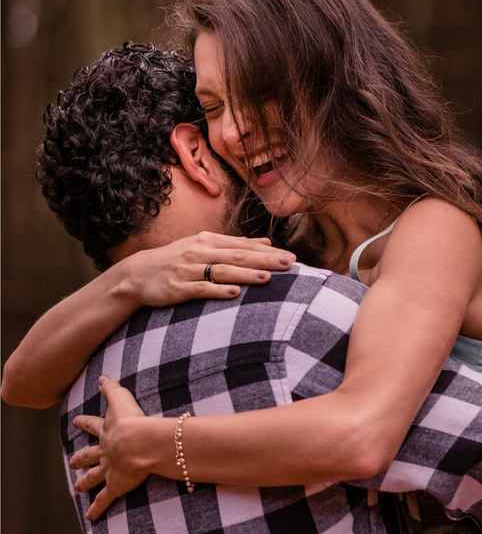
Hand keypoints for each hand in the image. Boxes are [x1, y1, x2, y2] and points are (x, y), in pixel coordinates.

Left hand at [69, 376, 155, 519]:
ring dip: (85, 482)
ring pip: (93, 477)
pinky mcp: (116, 485)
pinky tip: (91, 517)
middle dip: (79, 458)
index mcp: (108, 432)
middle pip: (88, 456)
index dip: (84, 423)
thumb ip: (113, 388)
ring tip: (77, 488)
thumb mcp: (123, 399)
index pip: (93, 426)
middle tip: (71, 462)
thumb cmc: (135, 421)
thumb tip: (102, 375)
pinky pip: (105, 499)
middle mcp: (105, 451)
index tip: (76, 422)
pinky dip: (97, 508)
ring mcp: (109, 469)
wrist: (140, 443)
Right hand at [121, 231, 293, 306]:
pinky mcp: (176, 288)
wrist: (137, 274)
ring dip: (245, 274)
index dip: (268, 251)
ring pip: (221, 271)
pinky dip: (217, 290)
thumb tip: (267, 241)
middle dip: (265, 260)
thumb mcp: (204, 247)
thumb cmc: (177, 260)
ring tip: (267, 277)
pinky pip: (200, 289)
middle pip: (237, 256)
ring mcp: (187, 270)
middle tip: (289, 264)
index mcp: (208, 241)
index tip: (292, 257)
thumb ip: (236, 245)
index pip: (243, 245)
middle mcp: (199, 252)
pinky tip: (234, 292)